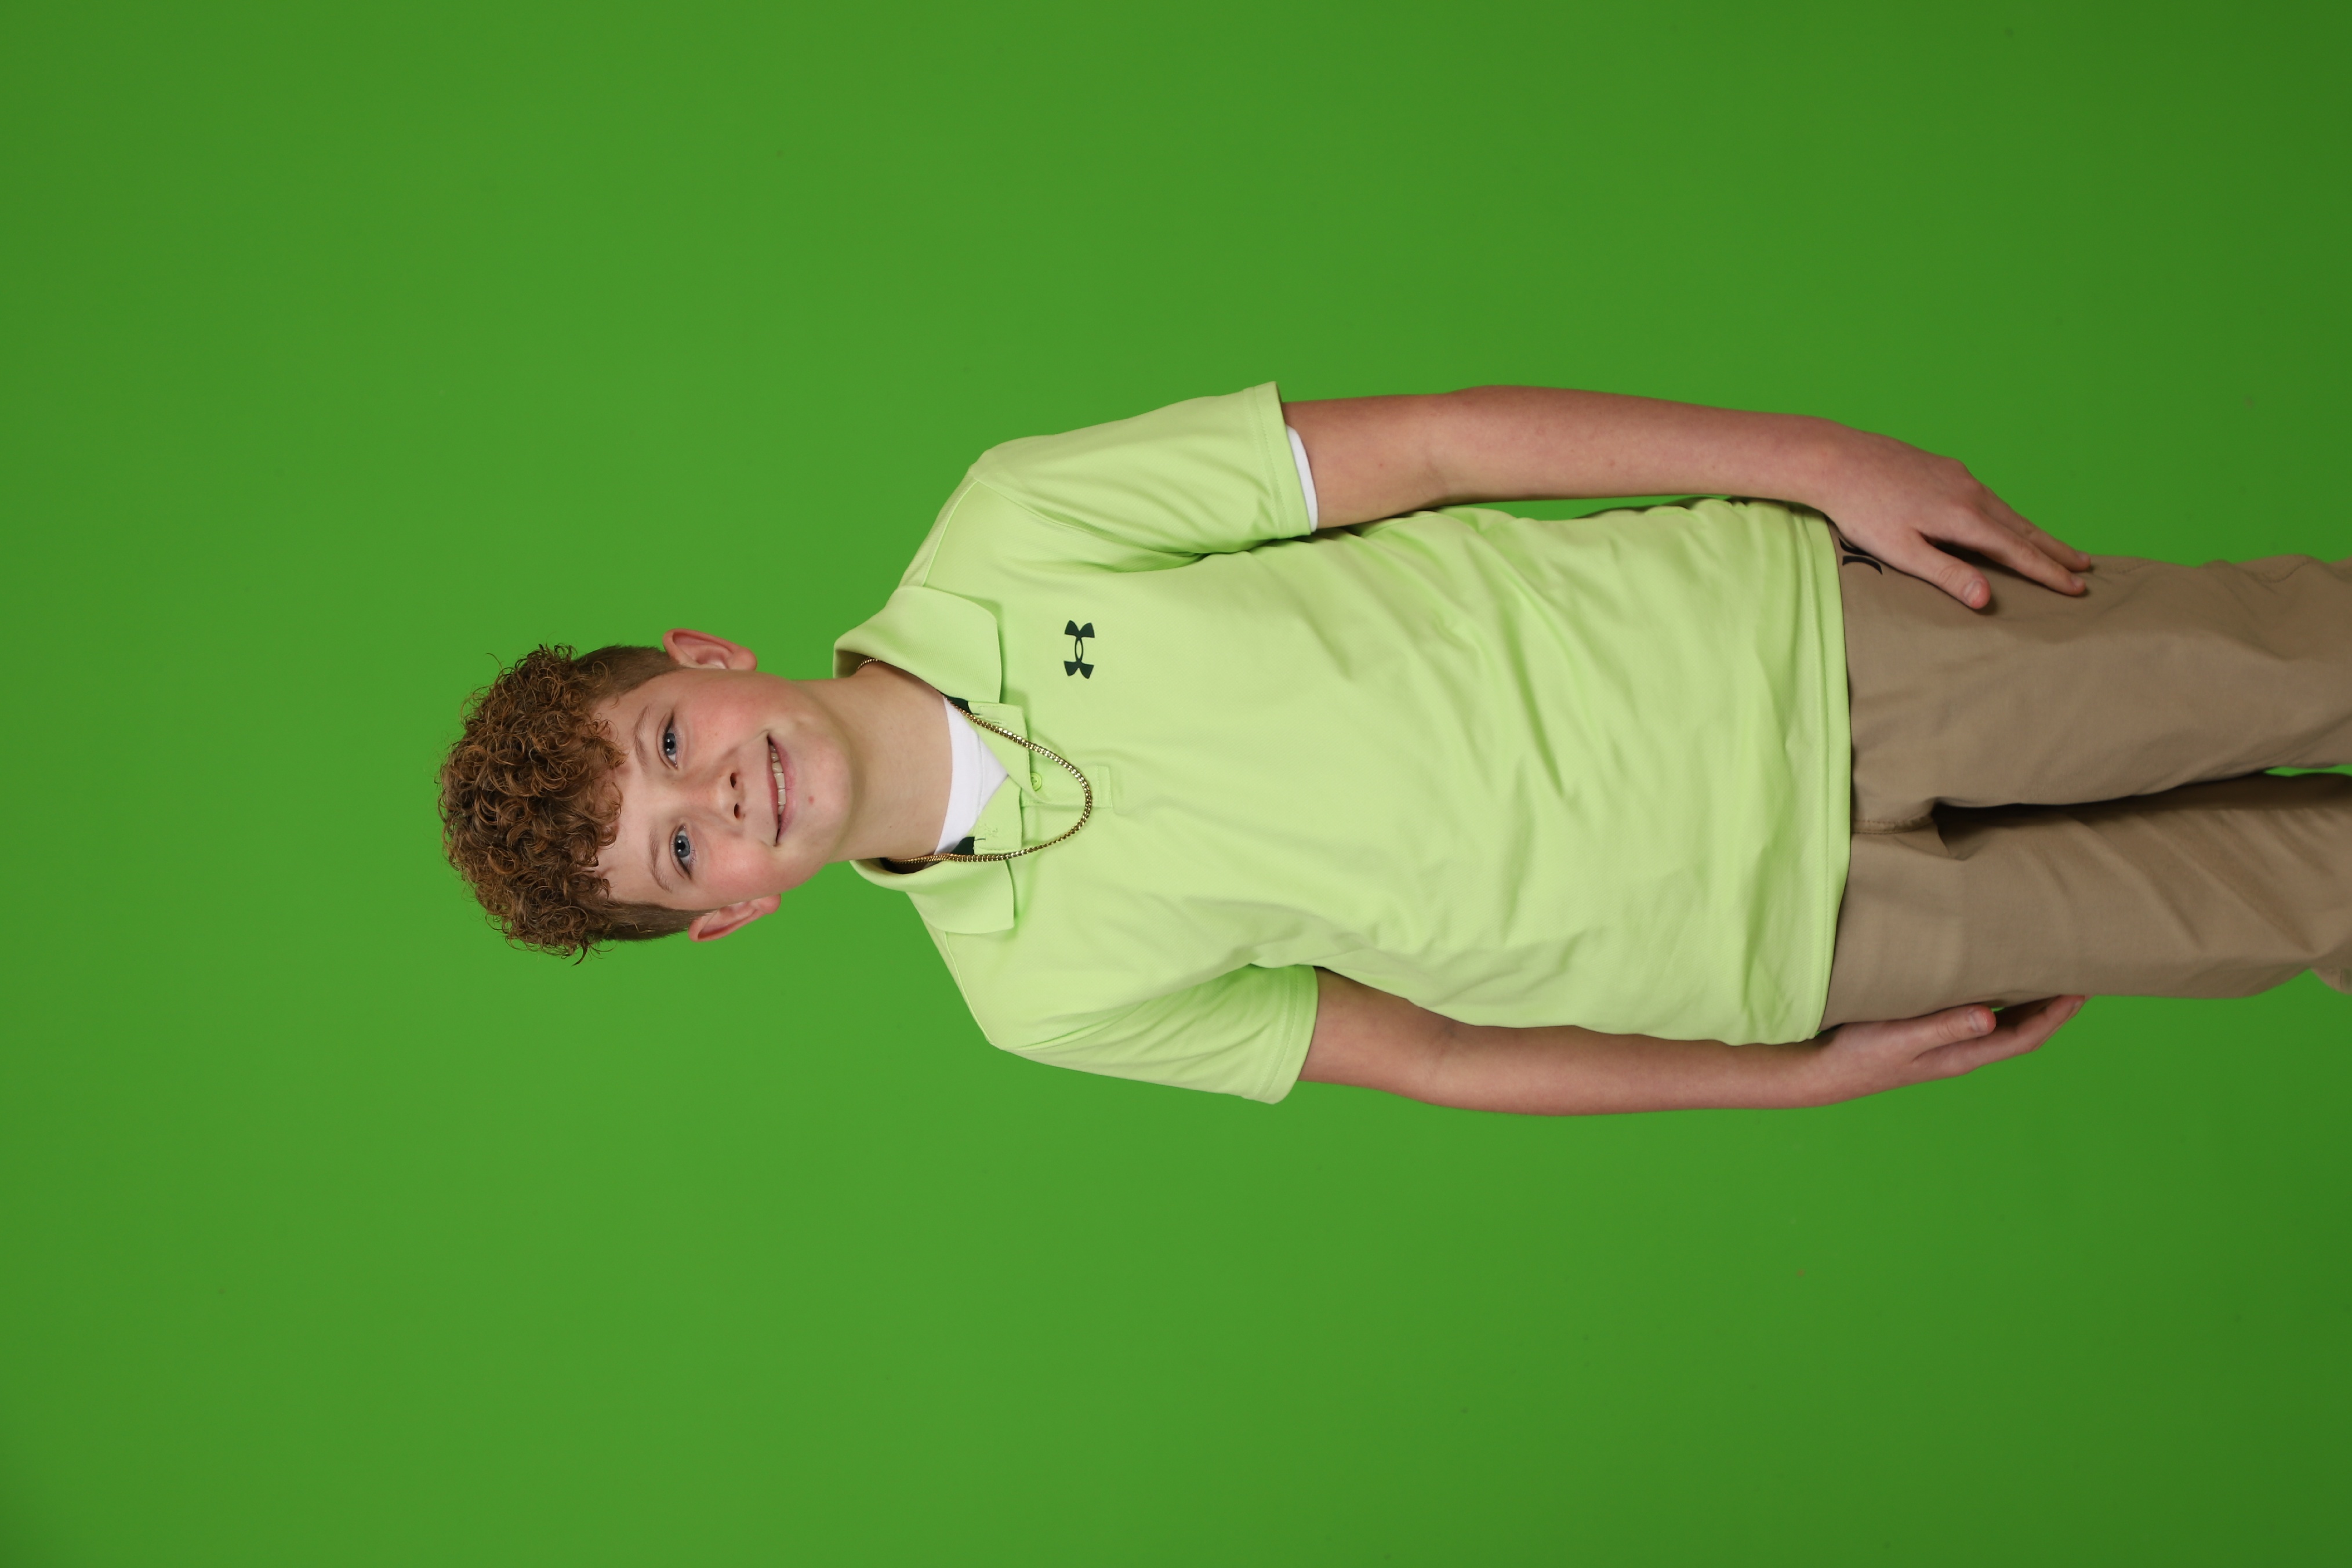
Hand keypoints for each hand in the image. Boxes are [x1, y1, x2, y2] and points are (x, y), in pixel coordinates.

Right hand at [1797, 996, 2086, 1104]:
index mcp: (1962, 1055)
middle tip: (2078, 977)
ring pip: (2001, 1024)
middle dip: (2052, 1008)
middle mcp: (1961, 1051)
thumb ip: (1945, 1026)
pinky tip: (1993, 982)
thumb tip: (1991, 1018)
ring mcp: (1945, 1044)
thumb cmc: (1860, 1054)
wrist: (1824, 1072)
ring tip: (2047, 977)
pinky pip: (1976, 1015)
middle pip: (2021, 1031)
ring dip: (2027, 1003)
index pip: (2024, 1037)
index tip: (2081, 991)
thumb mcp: (1902, 1038)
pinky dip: (1996, 999)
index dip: (2055, 1016)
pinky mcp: (1928, 1034)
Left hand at [1812, 428, 2092, 609]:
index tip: (2076, 588)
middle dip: (2055, 550)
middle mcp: (1971, 493)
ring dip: (2035, 530)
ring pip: (2008, 509)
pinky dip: (2008, 514)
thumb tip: (1986, 598)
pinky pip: (1988, 496)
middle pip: (2024, 528)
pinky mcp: (1946, 467)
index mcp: (1964, 518)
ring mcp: (1960, 476)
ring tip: (2057, 547)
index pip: (2019, 552)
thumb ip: (1946, 574)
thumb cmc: (1863, 510)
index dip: (2049, 572)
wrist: (1837, 459)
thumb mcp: (1902, 551)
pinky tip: (2007, 521)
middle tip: (2085, 567)